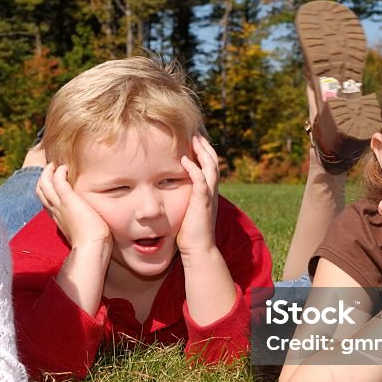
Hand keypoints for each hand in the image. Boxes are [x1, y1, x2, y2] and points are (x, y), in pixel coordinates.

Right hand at [36, 162, 111, 250]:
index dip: (48, 191)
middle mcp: (55, 211)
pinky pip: (57, 180)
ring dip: (48, 172)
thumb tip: (93, 223)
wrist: (90, 248)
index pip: (47, 201)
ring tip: (55, 164)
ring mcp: (60, 204)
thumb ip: (84, 224)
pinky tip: (65, 167)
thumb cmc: (92, 244)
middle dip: (44, 177)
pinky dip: (59, 172)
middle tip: (51, 168)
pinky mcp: (68, 199)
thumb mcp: (84, 232)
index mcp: (58, 219)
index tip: (54, 183)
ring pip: (44, 184)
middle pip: (41, 191)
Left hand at [176, 135, 220, 257]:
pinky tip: (185, 159)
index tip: (194, 138)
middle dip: (205, 145)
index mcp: (208, 192)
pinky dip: (194, 169)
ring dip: (203, 151)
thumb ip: (183, 199)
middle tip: (196, 131)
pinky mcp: (202, 203)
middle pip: (213, 161)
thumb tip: (169, 191)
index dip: (204, 151)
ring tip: (194, 138)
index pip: (209, 165)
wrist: (198, 250)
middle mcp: (211, 191)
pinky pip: (200, 181)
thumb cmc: (189, 233)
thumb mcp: (187, 210)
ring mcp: (208, 196)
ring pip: (211, 167)